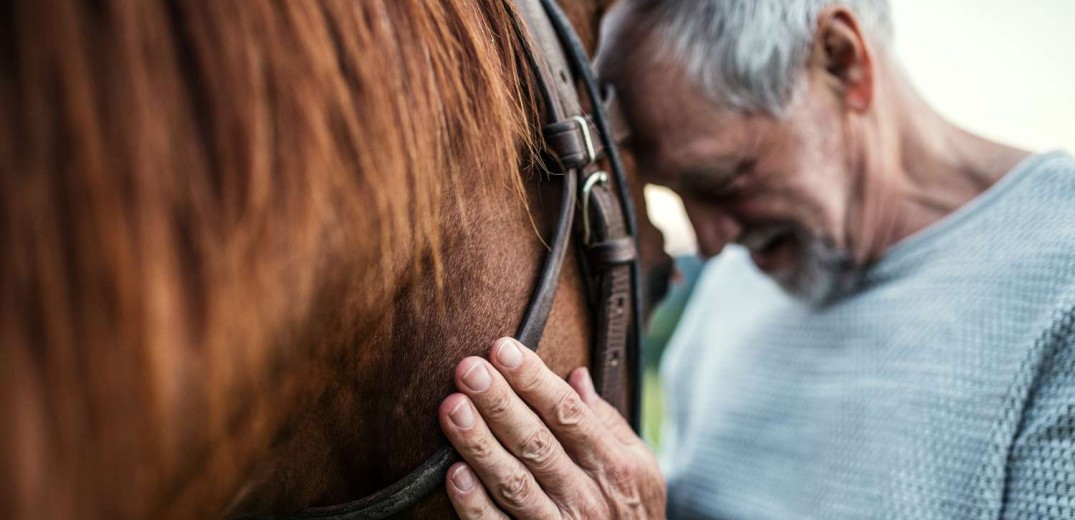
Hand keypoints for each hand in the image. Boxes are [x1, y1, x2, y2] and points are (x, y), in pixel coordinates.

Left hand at [438, 337, 665, 518]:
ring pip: (513, 482)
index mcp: (614, 465)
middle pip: (536, 442)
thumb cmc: (634, 512)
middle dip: (499, 402)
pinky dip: (474, 504)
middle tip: (468, 369)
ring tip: (452, 408)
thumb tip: (576, 376)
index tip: (503, 349)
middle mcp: (588, 497)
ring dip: (480, 444)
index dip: (533, 379)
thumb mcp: (640, 467)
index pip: (568, 413)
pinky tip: (453, 473)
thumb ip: (607, 422)